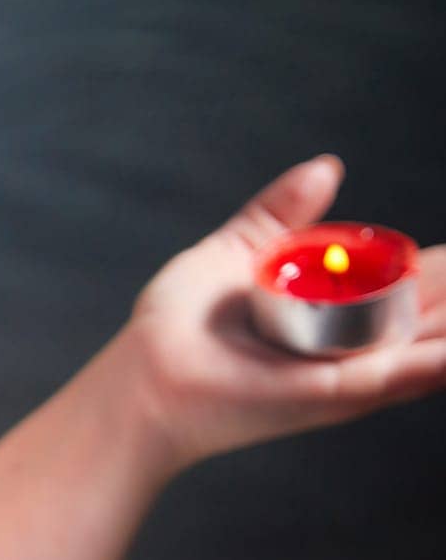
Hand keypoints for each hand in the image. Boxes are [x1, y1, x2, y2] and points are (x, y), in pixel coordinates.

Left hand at [112, 154, 445, 475]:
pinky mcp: (333, 394)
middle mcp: (353, 346)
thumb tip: (329, 166)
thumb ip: (282, 213)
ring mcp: (348, 373)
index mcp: (338, 314)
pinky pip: (401, 375)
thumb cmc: (178, 328)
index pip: (413, 284)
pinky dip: (438, 362)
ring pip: (433, 346)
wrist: (143, 377)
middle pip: (435, 316)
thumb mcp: (239, 251)